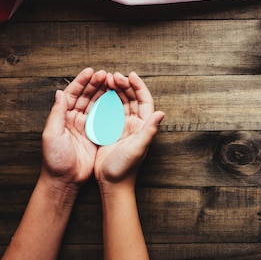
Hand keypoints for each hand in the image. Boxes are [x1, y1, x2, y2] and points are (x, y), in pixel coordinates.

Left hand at [41, 67, 107, 192]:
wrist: (65, 181)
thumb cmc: (55, 160)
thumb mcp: (51, 134)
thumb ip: (57, 113)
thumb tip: (60, 92)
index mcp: (62, 117)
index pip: (72, 94)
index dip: (81, 82)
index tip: (92, 72)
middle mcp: (74, 119)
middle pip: (85, 96)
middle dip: (95, 84)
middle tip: (106, 74)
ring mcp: (85, 127)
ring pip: (95, 104)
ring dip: (103, 93)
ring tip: (112, 82)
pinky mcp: (95, 135)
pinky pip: (103, 117)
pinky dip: (109, 107)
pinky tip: (116, 99)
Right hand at [94, 72, 164, 191]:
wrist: (112, 183)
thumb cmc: (125, 168)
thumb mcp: (138, 148)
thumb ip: (149, 130)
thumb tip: (161, 114)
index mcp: (143, 126)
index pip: (144, 101)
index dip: (139, 86)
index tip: (130, 75)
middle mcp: (135, 125)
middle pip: (132, 99)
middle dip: (125, 85)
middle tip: (114, 76)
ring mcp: (123, 127)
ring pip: (121, 103)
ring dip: (116, 91)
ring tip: (107, 80)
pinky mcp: (111, 132)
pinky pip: (110, 112)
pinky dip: (106, 101)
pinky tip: (99, 94)